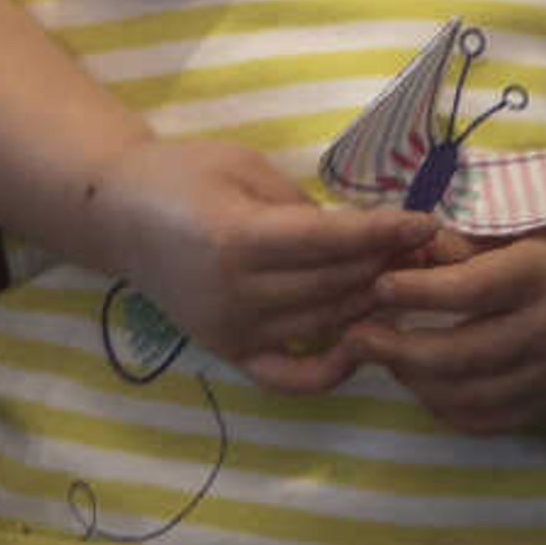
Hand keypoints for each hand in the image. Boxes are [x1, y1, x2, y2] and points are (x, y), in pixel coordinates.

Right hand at [98, 140, 435, 390]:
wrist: (116, 214)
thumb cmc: (182, 174)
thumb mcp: (244, 167)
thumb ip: (301, 204)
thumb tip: (361, 235)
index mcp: (237, 238)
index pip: (330, 242)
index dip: (384, 234)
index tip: (427, 223)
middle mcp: (237, 293)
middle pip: (335, 284)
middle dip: (387, 264)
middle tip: (428, 247)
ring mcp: (232, 329)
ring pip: (325, 324)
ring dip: (370, 303)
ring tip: (405, 280)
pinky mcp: (228, 351)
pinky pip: (289, 377)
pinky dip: (330, 371)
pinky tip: (360, 346)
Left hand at [347, 201, 545, 431]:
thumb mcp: (538, 217)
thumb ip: (475, 239)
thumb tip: (409, 251)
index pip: (470, 291)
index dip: (417, 293)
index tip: (377, 285)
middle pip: (463, 355)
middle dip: (399, 350)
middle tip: (356, 337)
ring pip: (473, 396)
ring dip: (417, 383)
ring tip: (384, 359)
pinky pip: (495, 419)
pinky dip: (451, 410)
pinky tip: (424, 388)